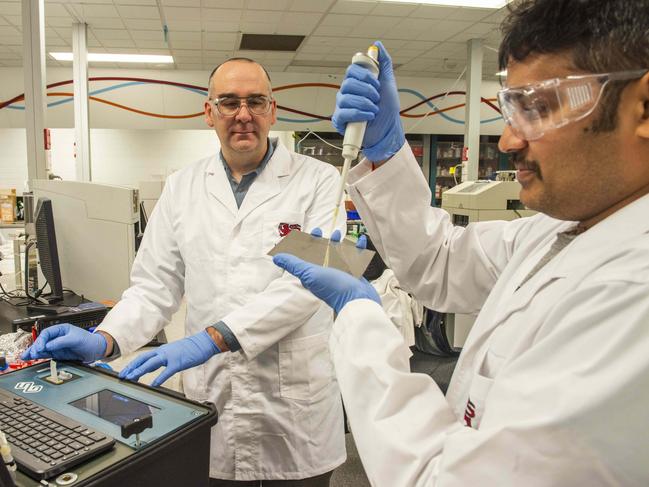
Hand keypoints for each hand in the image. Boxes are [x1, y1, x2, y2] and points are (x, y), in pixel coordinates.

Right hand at [21, 324, 106, 362]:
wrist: (96, 350)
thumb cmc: (89, 340)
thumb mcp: (75, 339)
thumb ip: (61, 342)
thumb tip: (48, 345)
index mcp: (61, 329)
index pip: (47, 334)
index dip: (41, 341)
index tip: (40, 348)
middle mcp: (58, 337)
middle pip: (42, 341)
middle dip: (35, 347)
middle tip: (29, 354)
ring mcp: (57, 346)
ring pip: (42, 348)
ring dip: (34, 352)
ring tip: (25, 357)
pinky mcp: (58, 353)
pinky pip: (47, 354)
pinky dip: (39, 356)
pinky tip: (32, 358)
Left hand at [118, 331, 219, 386]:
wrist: (203, 343)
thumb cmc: (191, 348)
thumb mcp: (174, 352)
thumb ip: (164, 359)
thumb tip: (155, 366)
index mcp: (162, 350)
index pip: (143, 357)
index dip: (133, 364)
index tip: (125, 371)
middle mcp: (163, 352)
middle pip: (143, 359)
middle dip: (131, 368)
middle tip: (123, 376)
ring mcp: (170, 357)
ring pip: (151, 363)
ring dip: (140, 371)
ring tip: (131, 378)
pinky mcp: (178, 362)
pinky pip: (166, 371)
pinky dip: (159, 378)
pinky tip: (153, 384)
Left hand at [274, 228, 378, 313]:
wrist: (356, 300)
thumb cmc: (333, 287)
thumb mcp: (309, 273)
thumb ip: (293, 264)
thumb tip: (276, 257)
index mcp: (315, 271)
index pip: (310, 253)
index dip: (311, 241)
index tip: (316, 231)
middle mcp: (327, 271)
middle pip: (325, 252)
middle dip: (326, 241)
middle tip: (329, 231)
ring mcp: (341, 272)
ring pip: (339, 253)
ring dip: (340, 242)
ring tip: (340, 233)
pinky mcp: (354, 273)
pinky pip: (355, 257)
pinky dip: (358, 248)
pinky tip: (360, 240)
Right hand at [332, 41, 404, 161]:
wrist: (388, 130)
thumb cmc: (387, 108)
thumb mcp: (388, 82)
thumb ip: (384, 63)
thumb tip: (377, 44)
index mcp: (356, 82)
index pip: (351, 70)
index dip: (364, 75)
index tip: (376, 82)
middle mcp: (347, 92)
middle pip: (348, 83)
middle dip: (367, 90)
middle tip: (377, 97)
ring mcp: (342, 106)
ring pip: (346, 97)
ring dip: (365, 103)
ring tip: (374, 109)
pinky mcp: (340, 120)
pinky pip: (344, 112)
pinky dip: (359, 113)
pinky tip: (369, 116)